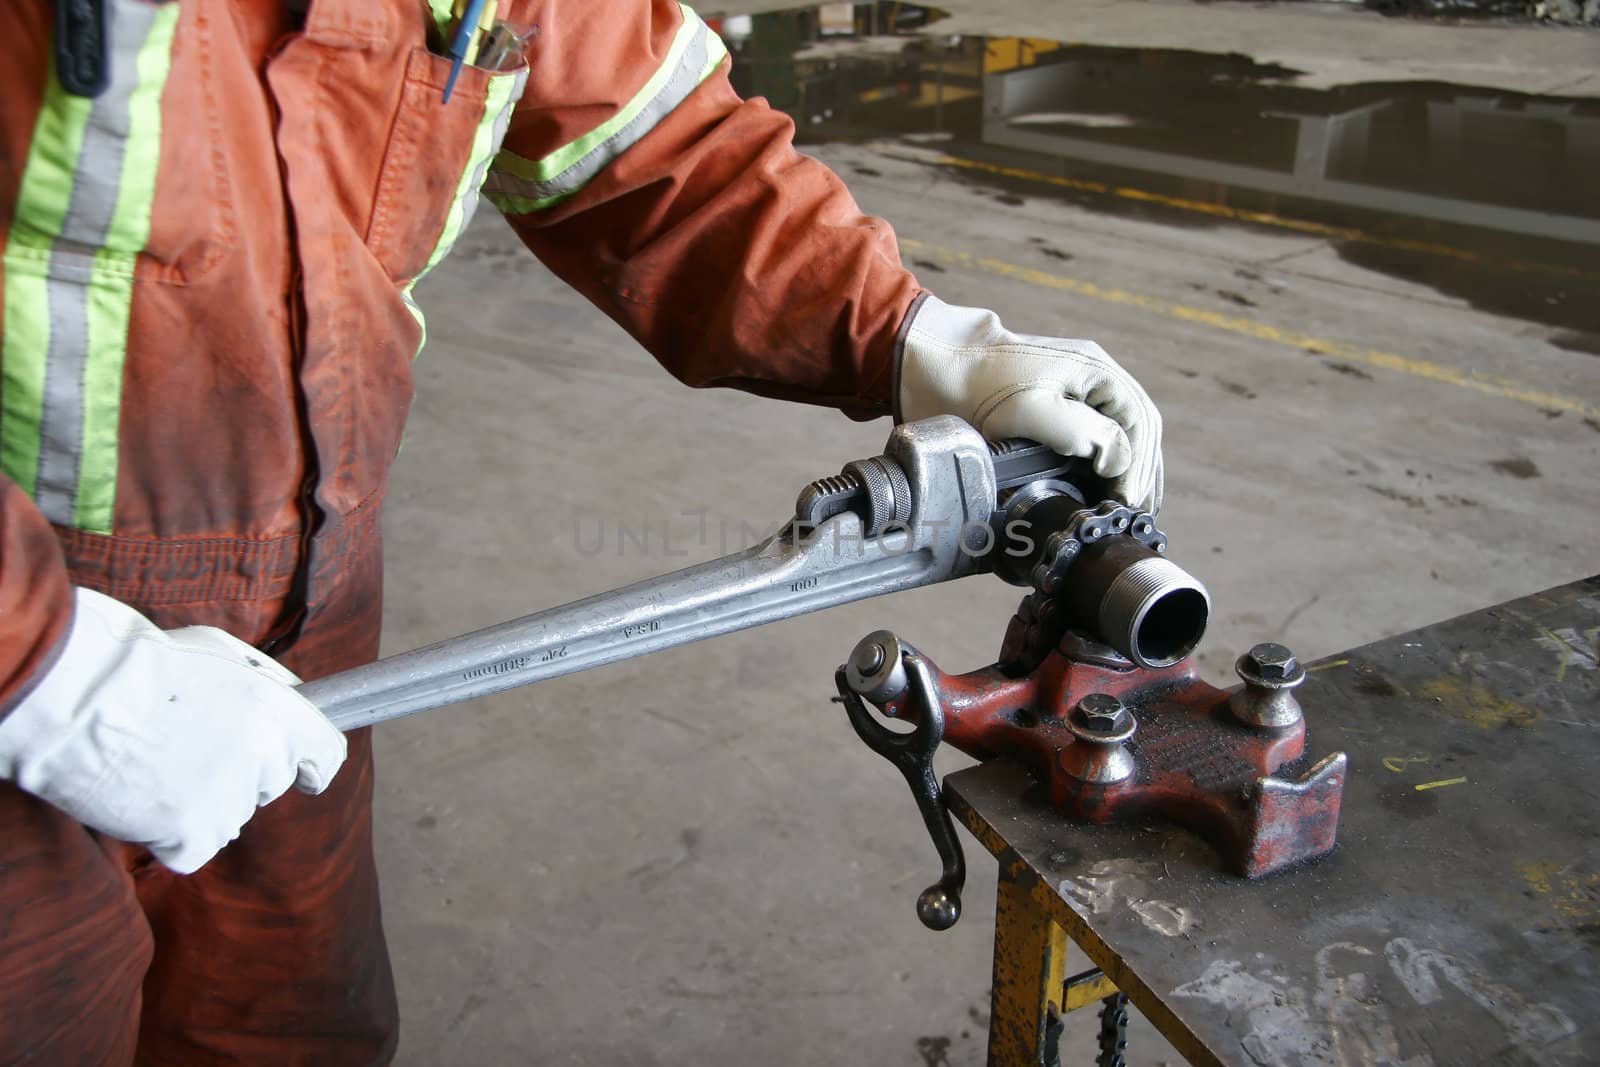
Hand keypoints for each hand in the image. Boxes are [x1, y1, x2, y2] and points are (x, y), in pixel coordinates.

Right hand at [0, 588, 346, 873]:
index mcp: (277, 709)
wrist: (73, 695)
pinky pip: (194, 848)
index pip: (326, 755)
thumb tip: (291, 703)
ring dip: (201, 803)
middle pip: (270, 785)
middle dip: (241, 774)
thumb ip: (265, 686)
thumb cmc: (139, 665)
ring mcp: (228, 798)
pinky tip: (144, 798)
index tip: (305, 774)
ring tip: (157, 765)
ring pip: (231, 817)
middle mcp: (262, 755)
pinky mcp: (189, 833)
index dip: (311, 765)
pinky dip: (170, 835)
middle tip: (190, 750)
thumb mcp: (222, 653)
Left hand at [898, 295, 1163, 511]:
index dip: (1139, 469)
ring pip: (1120, 429)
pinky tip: (1101, 484)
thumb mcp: (1031, 411)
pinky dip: (1105, 459)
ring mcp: (1075, 385)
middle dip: (1141, 471)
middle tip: (1135, 513)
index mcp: (1096, 370)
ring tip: (1125, 505)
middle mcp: (1092, 375)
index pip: (1138, 425)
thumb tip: (1121, 461)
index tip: (1127, 504)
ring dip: (1128, 467)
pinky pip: (1095, 429)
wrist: (930, 364)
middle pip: (1137, 427)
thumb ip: (1084, 434)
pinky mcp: (1054, 399)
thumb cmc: (975, 387)